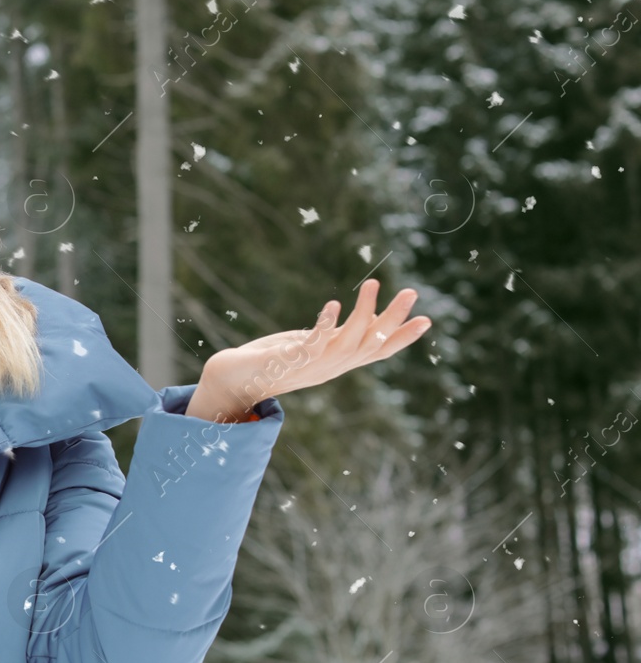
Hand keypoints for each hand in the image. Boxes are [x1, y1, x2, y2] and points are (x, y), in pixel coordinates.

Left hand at [197, 279, 431, 414]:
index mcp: (338, 363)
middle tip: (411, 292)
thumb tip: (366, 317)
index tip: (426, 320)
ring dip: (363, 313)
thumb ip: (338, 335)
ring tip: (373, 283)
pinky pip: (313, 343)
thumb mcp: (315, 345)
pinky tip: (334, 304)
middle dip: (393, 319)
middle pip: (371, 344)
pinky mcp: (290, 359)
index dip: (402, 338)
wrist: (236, 379)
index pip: (377, 352)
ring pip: (348, 342)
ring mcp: (312, 366)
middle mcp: (330, 367)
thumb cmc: (275, 358)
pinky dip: (325, 324)